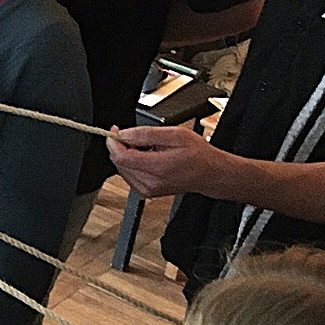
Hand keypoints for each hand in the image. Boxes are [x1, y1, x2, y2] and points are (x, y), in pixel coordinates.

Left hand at [107, 124, 231, 199]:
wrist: (210, 173)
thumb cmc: (198, 154)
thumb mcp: (175, 134)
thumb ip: (145, 134)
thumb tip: (123, 134)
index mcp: (158, 168)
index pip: (121, 157)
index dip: (113, 142)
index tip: (115, 131)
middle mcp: (151, 182)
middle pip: (119, 163)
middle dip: (122, 147)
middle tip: (137, 138)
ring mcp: (148, 190)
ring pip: (122, 169)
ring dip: (128, 156)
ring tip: (148, 149)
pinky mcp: (147, 192)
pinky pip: (128, 175)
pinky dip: (133, 164)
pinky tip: (147, 158)